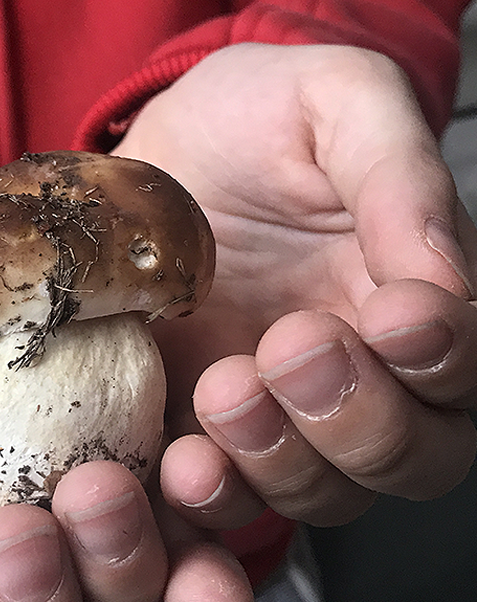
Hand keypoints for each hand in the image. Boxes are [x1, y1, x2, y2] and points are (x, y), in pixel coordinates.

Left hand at [113, 43, 476, 527]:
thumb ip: (395, 175)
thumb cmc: (253, 119)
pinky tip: (183, 462)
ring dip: (278, 461)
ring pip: (320, 492)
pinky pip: (218, 496)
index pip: (465, 367)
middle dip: (358, 420)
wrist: (156, 153)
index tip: (397, 313)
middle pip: (406, 456)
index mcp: (414, 301)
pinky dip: (208, 496)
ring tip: (225, 392)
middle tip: (293, 347)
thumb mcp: (335, 105)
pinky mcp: (196, 426)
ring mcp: (277, 412)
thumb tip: (443, 276)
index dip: (446, 357)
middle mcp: (359, 374)